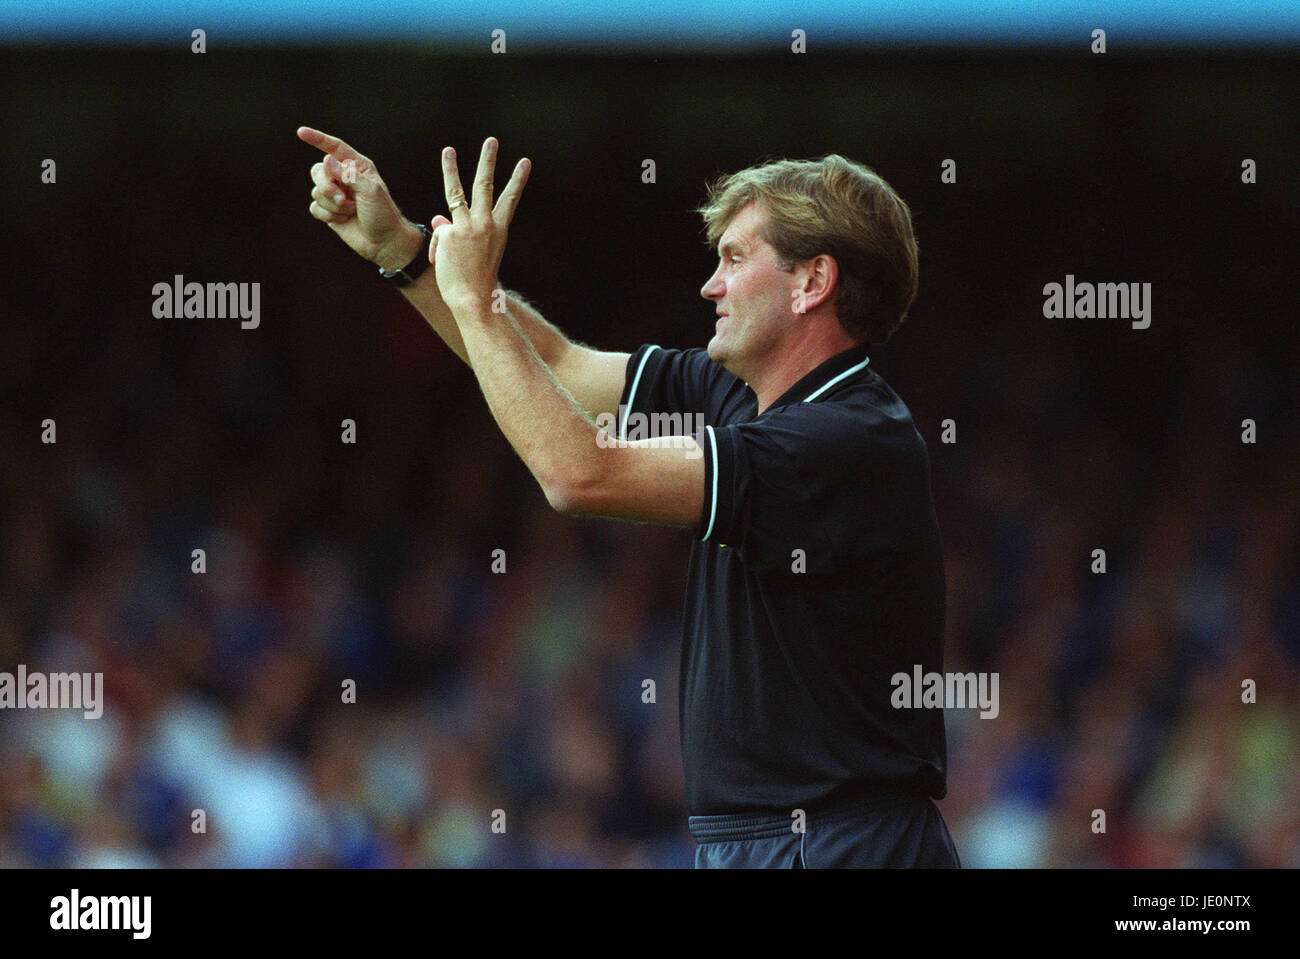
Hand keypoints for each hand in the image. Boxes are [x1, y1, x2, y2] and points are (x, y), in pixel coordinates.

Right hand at [297, 125, 421, 269]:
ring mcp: (335, 194)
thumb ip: (348, 175)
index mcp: (357, 167)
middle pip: (318, 171)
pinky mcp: (329, 210)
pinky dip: (328, 215)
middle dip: (327, 186)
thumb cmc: (383, 214)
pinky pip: (314, 207)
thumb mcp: (370, 191)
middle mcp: (344, 177)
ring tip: (351, 211)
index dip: (318, 139)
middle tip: (342, 199)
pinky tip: (343, 220)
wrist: (384, 242)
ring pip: (316, 191)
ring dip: (333, 205)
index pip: (334, 148)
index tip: (301, 132)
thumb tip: (326, 161)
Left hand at [429, 138, 529, 311]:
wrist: (474, 300)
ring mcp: (468, 226)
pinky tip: (442, 263)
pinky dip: (438, 248)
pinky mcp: (451, 233)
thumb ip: (455, 232)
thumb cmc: (476, 282)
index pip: (509, 199)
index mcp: (499, 230)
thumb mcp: (473, 254)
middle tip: (492, 141)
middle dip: (489, 162)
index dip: (518, 180)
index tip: (525, 162)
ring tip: (448, 150)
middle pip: (486, 185)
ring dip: (451, 169)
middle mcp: (486, 224)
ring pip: (456, 191)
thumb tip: (438, 216)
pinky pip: (439, 233)